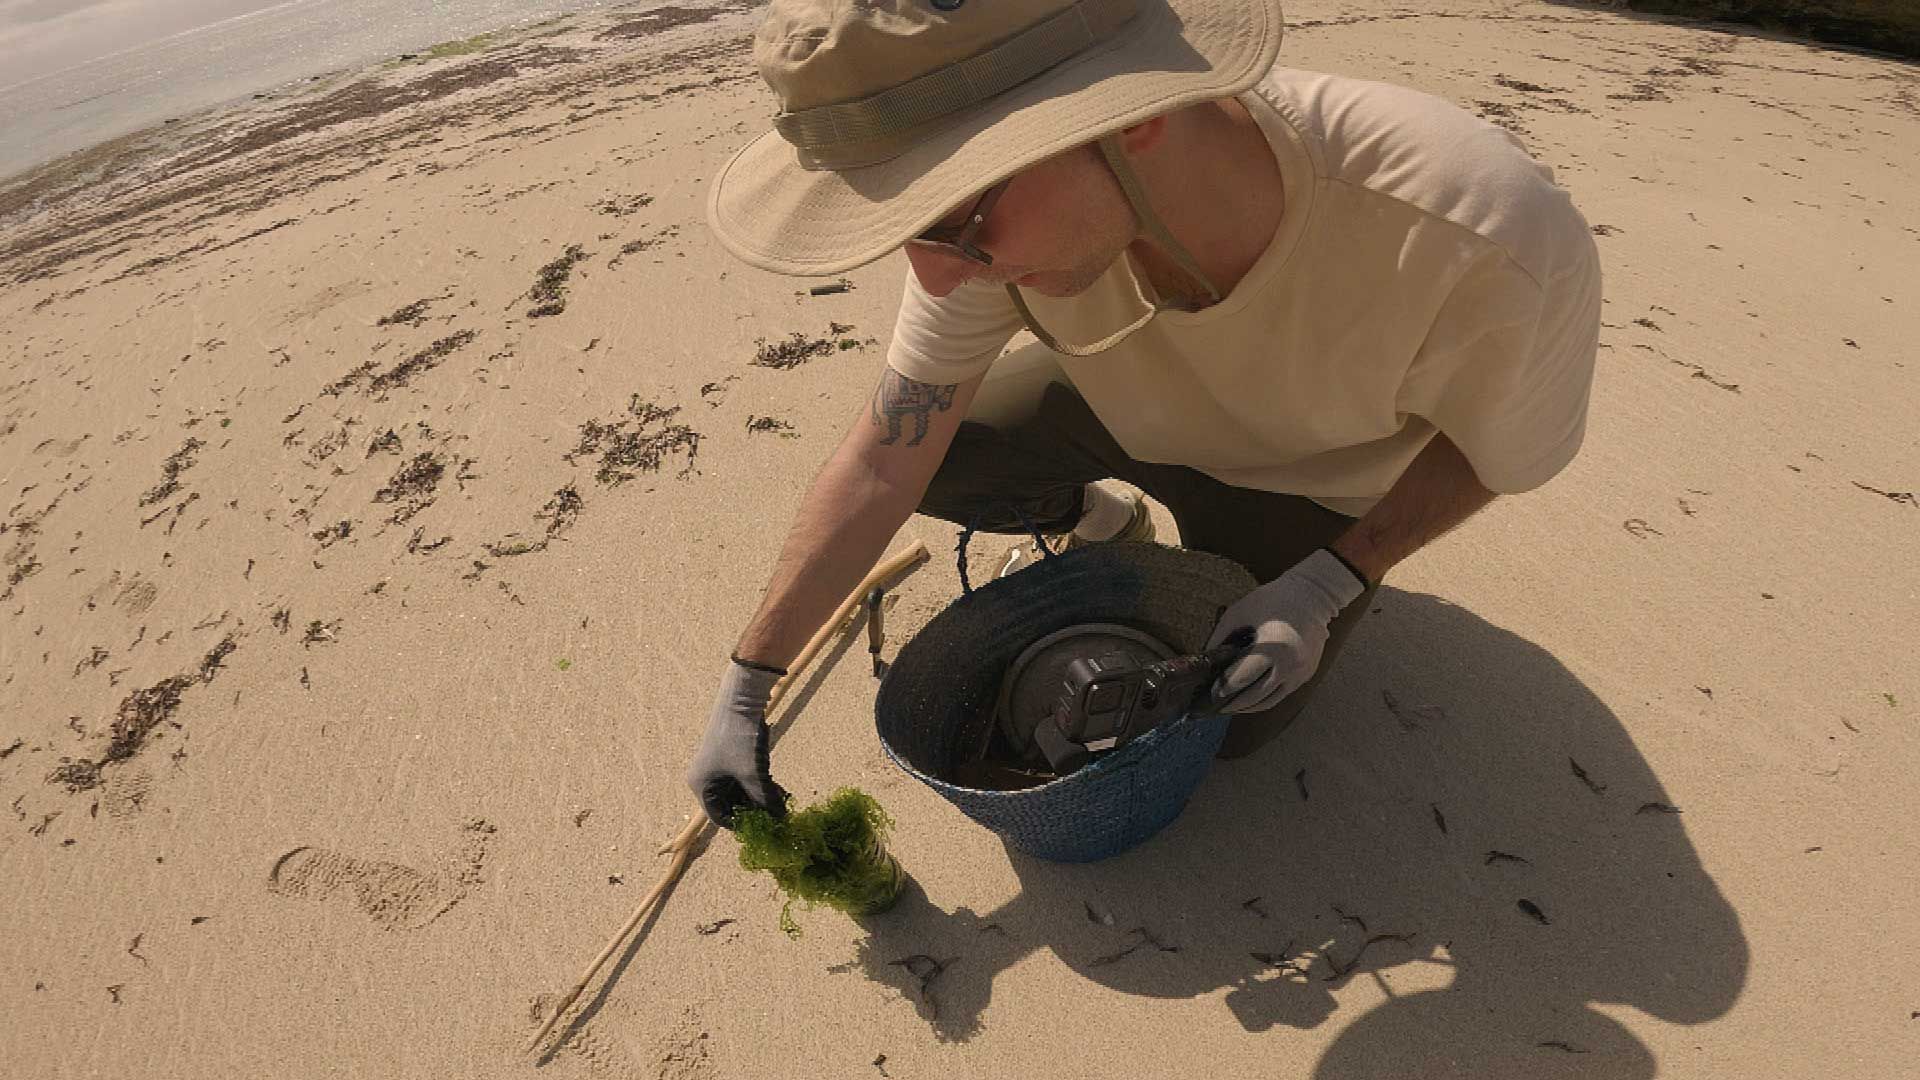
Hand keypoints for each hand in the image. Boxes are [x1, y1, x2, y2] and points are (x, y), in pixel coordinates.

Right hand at [685, 659, 790, 827]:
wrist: (741, 698)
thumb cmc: (739, 737)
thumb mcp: (753, 773)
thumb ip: (765, 799)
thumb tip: (780, 819)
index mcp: (701, 785)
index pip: (720, 817)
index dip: (743, 825)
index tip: (764, 829)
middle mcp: (706, 777)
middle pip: (731, 804)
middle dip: (756, 811)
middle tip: (778, 816)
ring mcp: (718, 765)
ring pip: (740, 791)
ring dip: (761, 798)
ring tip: (783, 802)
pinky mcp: (730, 755)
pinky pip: (744, 778)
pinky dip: (760, 785)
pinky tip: (779, 790)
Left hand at [1206, 549, 1364, 713]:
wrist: (1313, 596)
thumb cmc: (1273, 599)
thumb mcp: (1239, 613)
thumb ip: (1220, 637)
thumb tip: (1206, 661)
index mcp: (1272, 649)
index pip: (1240, 679)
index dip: (1221, 690)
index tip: (1207, 695)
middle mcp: (1289, 666)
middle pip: (1254, 697)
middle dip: (1231, 704)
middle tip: (1213, 707)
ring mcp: (1300, 673)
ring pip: (1269, 702)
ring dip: (1247, 707)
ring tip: (1229, 707)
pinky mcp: (1306, 674)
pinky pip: (1281, 694)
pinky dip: (1263, 699)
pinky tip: (1249, 698)